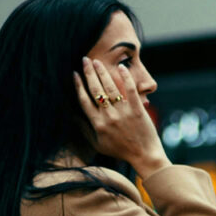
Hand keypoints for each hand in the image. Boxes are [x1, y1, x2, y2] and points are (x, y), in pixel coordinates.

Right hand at [74, 57, 169, 179]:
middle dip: (88, 73)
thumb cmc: (120, 151)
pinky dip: (126, 77)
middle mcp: (109, 117)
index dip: (78, 85)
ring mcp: (123, 113)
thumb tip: (72, 116)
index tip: (74, 74)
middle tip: (85, 60)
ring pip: (110, 88)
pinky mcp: (137, 110)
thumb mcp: (98, 144)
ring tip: (97, 62)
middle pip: (95, 90)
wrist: (144, 156)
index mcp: (98, 124)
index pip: (84, 100)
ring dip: (102, 72)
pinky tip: (121, 67)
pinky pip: (130, 90)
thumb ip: (84, 130)